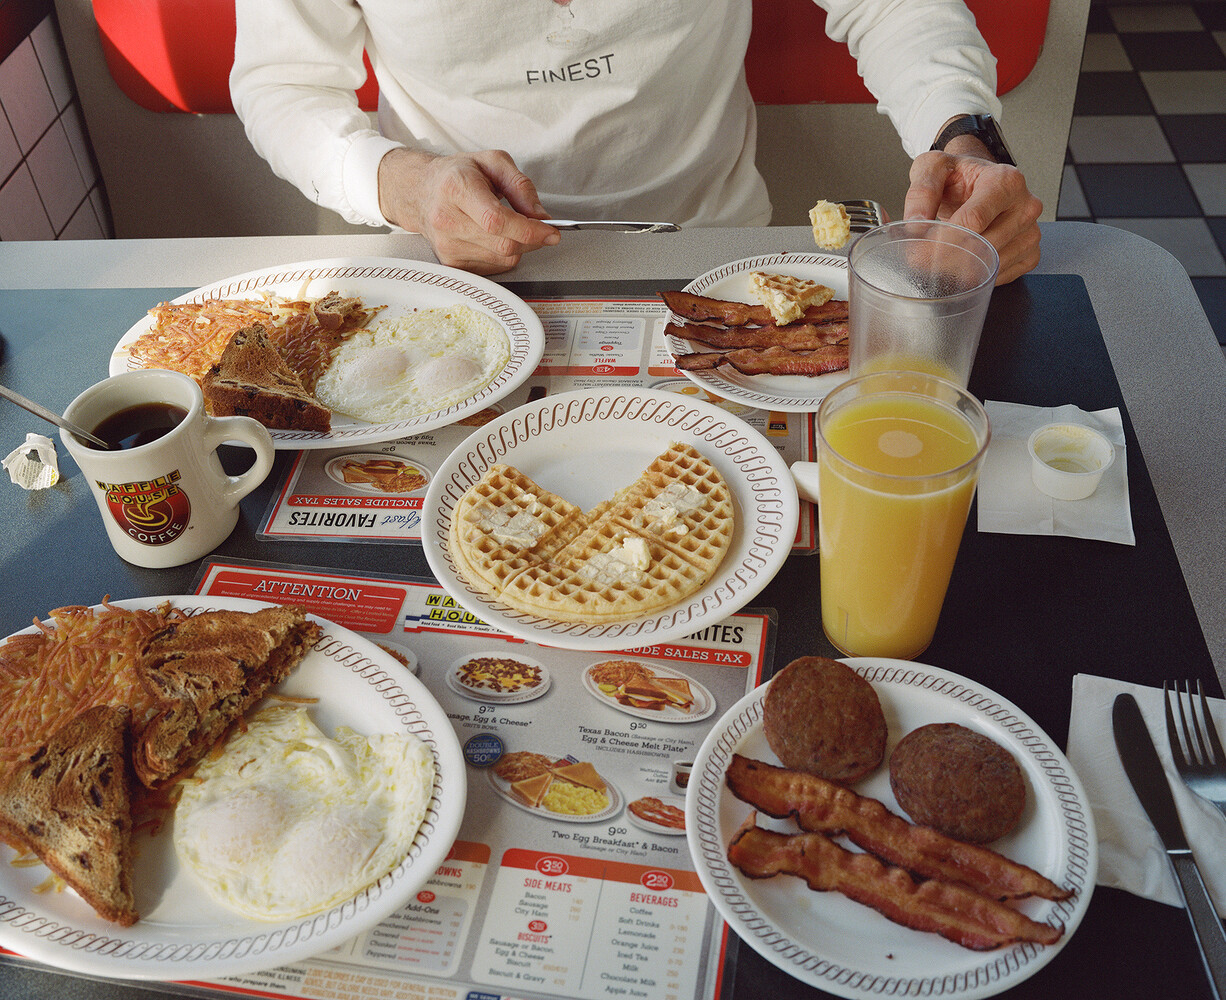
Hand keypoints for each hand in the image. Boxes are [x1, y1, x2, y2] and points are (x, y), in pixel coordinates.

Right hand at [377, 147, 560, 274]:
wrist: (421, 191)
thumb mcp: (493, 162)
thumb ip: (521, 186)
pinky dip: (503, 254)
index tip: (551, 231)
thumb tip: (540, 216)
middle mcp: (447, 220)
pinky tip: (493, 237)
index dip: (529, 230)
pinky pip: (493, 267)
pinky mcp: (451, 263)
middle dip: (531, 239)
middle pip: (503, 244)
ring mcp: (447, 245)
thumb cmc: (457, 175)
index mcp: (456, 188)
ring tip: (508, 225)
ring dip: (518, 246)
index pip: (497, 220)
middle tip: (539, 227)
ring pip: (502, 259)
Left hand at [903, 142, 1041, 284]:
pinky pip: (1003, 275)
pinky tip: (965, 264)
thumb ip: (922, 191)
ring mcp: (1031, 232)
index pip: (973, 221)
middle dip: (947, 259)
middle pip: (983, 246)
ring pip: (993, 265)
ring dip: (961, 271)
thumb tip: (916, 223)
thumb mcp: (934, 168)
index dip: (942, 240)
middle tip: (922, 262)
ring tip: (941, 261)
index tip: (919, 251)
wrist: (975, 182)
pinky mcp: (1030, 253)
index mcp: (1006, 181)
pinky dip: (979, 276)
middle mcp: (1025, 206)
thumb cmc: (959, 176)